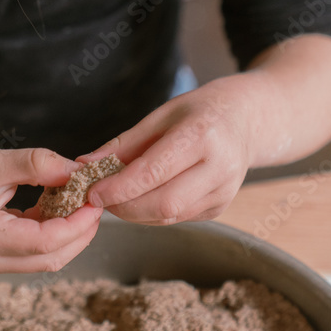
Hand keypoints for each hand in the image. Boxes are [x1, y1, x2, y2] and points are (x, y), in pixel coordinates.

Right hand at [0, 136, 103, 273]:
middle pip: (50, 259)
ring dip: (66, 235)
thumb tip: (78, 171)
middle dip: (79, 234)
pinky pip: (29, 253)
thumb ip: (38, 166)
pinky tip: (57, 207)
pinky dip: (49, 233)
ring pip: (43, 259)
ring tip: (80, 203)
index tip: (95, 201)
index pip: (46, 242)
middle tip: (96, 204)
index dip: (78, 224)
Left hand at [75, 75, 256, 224]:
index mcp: (201, 135)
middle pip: (163, 203)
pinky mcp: (220, 207)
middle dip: (124, 207)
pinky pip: (177, 218)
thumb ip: (122, 145)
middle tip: (99, 198)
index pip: (153, 172)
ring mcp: (223, 191)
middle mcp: (219, 167)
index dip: (118, 188)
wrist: (246, 120)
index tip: (92, 191)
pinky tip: (141, 198)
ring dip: (134, 212)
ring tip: (116, 197)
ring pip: (169, 216)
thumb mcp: (160, 116)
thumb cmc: (198, 112)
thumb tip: (83, 166)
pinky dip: (151, 213)